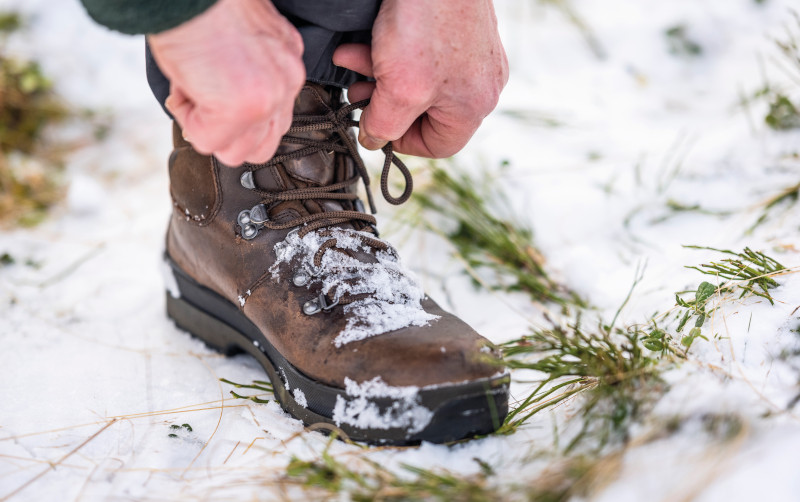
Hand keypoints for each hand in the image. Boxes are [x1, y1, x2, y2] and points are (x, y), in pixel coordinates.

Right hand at [148, 0, 304, 165]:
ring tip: (192, 90)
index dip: (237, 118)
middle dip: (225, 133)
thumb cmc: (202, 7)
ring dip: (205, 129)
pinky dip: (187, 119)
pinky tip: (184, 87)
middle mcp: (287, 80)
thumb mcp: (238, 39)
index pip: (273, 120)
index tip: (213, 94)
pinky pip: (209, 141)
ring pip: (237, 152)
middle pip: (262, 146)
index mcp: (287, 62)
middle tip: (201, 100)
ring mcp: (269, 97)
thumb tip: (221, 102)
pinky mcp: (243, 107)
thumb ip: (244, 76)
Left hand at [333, 0, 507, 157]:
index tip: (374, 124)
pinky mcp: (461, 31)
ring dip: (380, 75)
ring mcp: (473, 54)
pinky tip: (365, 43)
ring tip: (353, 61)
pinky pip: (424, 55)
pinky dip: (392, 52)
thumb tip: (374, 141)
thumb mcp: (399, 90)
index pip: (437, 145)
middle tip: (358, 91)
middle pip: (425, 112)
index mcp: (474, 106)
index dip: (400, 141)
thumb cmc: (427, 21)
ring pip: (419, 81)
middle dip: (383, 101)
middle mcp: (480, 83)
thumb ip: (385, 125)